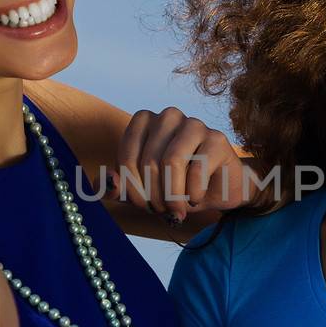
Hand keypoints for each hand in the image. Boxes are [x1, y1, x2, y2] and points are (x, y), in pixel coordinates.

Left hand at [115, 108, 261, 222]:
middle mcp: (168, 116)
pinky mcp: (217, 139)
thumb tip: (107, 182)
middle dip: (153, 195)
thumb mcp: (142, 191)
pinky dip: (193, 194)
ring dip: (172, 195)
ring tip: (176, 209)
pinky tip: (196, 199)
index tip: (143, 205)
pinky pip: (197, 170)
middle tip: (162, 210)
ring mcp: (195, 124)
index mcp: (144, 121)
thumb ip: (118, 188)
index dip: (132, 189)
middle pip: (149, 161)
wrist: (218, 190)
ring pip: (172, 161)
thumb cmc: (176, 186)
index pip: (127, 157)